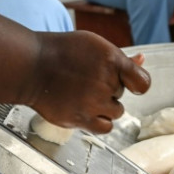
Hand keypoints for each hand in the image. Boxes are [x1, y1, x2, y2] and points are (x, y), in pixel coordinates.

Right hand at [28, 31, 150, 133]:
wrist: (31, 66)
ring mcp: (94, 102)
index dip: (137, 84)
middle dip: (110, 89)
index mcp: (112, 60)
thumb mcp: (94, 46)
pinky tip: (88, 111)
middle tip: (88, 80)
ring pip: (116, 112)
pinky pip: (106, 127)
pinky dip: (100, 121)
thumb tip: (142, 59)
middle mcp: (106, 82)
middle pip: (122, 94)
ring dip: (105, 106)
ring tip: (84, 94)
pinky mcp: (82, 119)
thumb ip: (120, 58)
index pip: (142, 82)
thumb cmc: (62, 52)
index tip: (130, 83)